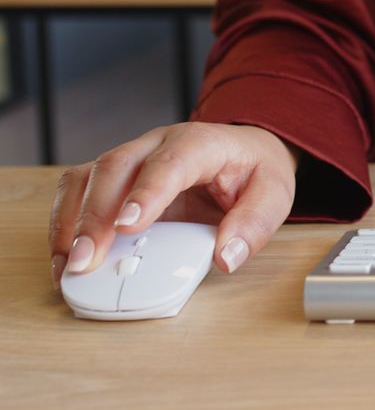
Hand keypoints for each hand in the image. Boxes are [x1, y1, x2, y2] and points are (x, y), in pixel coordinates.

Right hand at [49, 122, 298, 286]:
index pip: (169, 163)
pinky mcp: (117, 177)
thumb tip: (227, 258)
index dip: (146, 193)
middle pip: (116, 168)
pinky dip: (66, 222)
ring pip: (88, 176)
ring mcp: (132, 157)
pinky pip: (80, 191)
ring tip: (69, 265)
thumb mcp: (275, 195)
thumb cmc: (256, 172)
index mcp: (200, 144)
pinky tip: (65, 256)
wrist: (246, 152)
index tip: (127, 226)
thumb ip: (254, 225)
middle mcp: (158, 144)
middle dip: (96, 216)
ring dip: (72, 221)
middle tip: (87, 261)